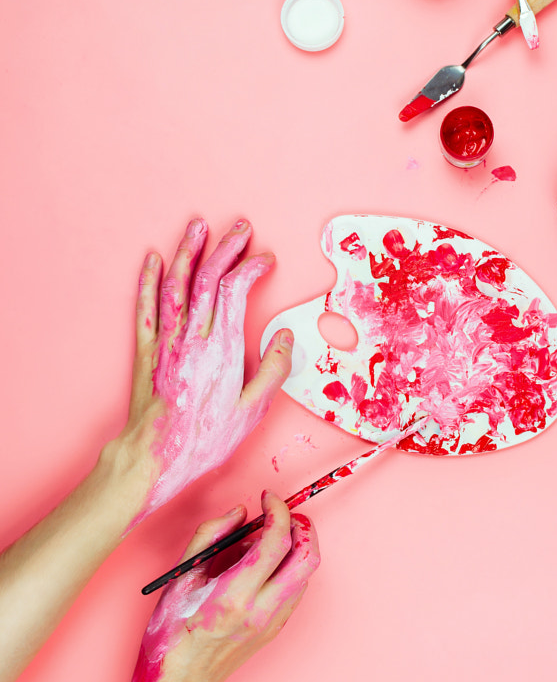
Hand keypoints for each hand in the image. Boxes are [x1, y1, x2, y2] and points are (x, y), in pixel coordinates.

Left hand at [123, 218, 292, 527]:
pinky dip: (149, 280)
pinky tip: (153, 260)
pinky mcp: (145, 350)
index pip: (235, 290)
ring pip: (176, 284)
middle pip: (207, 277)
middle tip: (240, 227)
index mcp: (221, 348)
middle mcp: (192, 337)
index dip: (251, 268)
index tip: (265, 259)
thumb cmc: (204, 438)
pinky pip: (146, 307)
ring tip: (198, 226)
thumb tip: (286, 338)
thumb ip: (272, 371)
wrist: (155, 455)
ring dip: (188, 251)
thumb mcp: (251, 411)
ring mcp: (165, 341)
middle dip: (225, 247)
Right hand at [126, 493, 319, 681]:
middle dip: (302, 527)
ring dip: (297, 547)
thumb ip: (210, 537)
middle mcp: (261, 611)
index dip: (277, 511)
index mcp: (234, 595)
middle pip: (307, 558)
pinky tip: (264, 564)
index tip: (268, 497)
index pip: (276, 542)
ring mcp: (272, 623)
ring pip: (306, 575)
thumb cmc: (170, 633)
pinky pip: (296, 590)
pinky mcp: (275, 630)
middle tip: (282, 513)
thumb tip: (239, 513)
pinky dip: (289, 567)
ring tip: (267, 538)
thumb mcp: (180, 578)